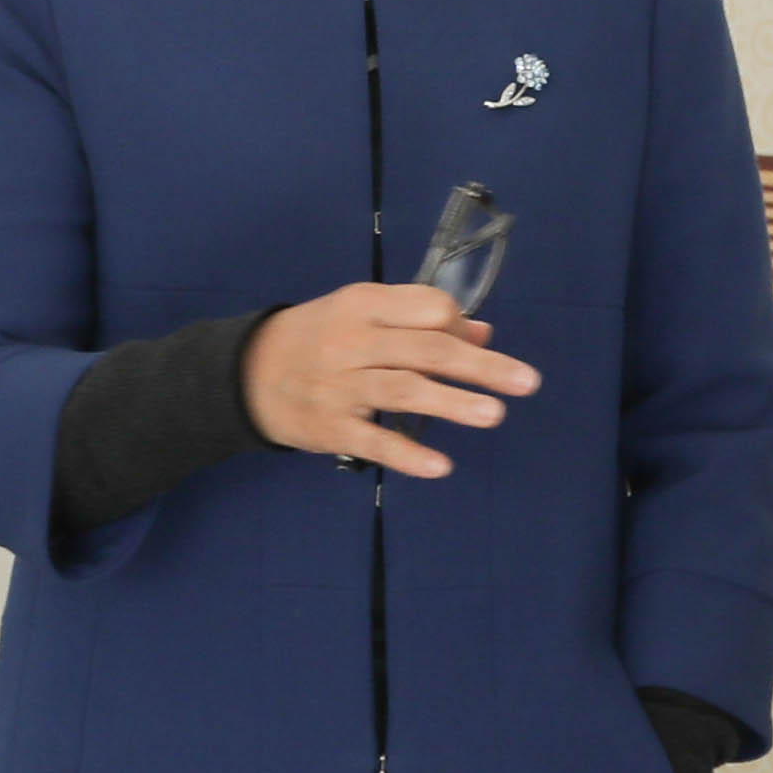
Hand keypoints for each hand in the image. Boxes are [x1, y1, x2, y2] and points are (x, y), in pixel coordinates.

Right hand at [241, 280, 538, 480]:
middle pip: (425, 350)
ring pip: (404, 391)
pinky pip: (374, 442)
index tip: (480, 346)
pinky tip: (441, 466)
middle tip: (526, 382)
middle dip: (480, 366)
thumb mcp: (362, 314)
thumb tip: (484, 332)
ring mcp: (340, 387)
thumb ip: (419, 320)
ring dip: (452, 403)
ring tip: (495, 415)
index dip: (460, 328)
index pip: (427, 309)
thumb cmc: (319, 338)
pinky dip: (408, 455)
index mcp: (364, 305)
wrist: (246, 373)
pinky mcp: (331, 429)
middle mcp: (353, 343)